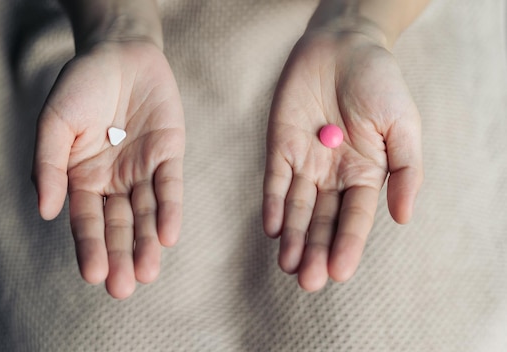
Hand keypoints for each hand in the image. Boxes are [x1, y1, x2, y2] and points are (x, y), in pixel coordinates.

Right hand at [33, 41, 184, 298]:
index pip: (86, 220)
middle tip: (122, 288)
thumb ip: (48, 164)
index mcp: (81, 178)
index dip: (89, 247)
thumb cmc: (80, 86)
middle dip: (120, 256)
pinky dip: (169, 211)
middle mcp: (112, 181)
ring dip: (146, 243)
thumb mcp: (54, 121)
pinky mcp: (168, 155)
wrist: (118, 51)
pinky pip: (169, 187)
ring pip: (145, 214)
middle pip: (117, 226)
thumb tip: (46, 211)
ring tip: (146, 272)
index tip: (93, 274)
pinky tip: (167, 236)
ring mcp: (142, 170)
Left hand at [263, 26, 422, 290]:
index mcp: (366, 175)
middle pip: (323, 221)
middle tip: (307, 281)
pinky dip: (274, 204)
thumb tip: (403, 219)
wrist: (344, 46)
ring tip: (288, 265)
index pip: (355, 218)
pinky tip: (273, 228)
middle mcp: (334, 176)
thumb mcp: (404, 126)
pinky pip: (276, 181)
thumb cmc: (380, 84)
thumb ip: (405, 171)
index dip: (347, 245)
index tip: (340, 273)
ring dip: (293, 237)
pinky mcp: (280, 147)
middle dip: (316, 251)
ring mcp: (306, 163)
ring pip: (298, 208)